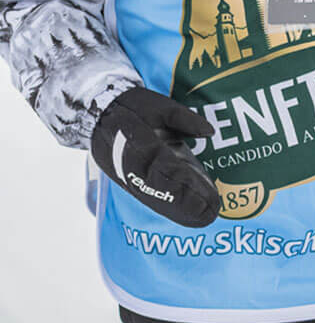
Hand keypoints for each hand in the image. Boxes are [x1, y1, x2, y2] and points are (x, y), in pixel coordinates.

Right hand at [90, 87, 219, 228]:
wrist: (96, 114)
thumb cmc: (133, 107)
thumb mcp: (159, 105)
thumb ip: (184, 119)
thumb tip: (210, 132)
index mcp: (137, 139)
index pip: (161, 164)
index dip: (181, 180)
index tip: (202, 192)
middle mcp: (128, 162)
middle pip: (157, 186)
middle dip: (183, 201)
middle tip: (208, 211)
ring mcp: (125, 175)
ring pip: (151, 196)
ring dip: (176, 209)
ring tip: (203, 218)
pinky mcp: (126, 181)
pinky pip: (146, 197)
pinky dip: (165, 208)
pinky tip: (186, 217)